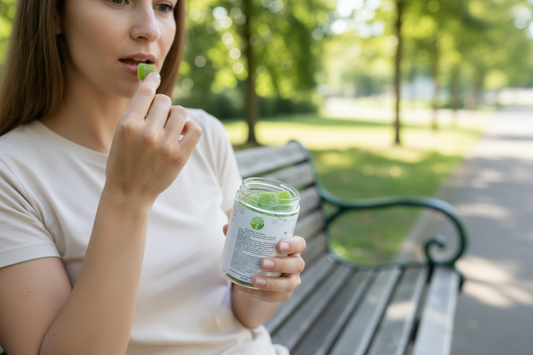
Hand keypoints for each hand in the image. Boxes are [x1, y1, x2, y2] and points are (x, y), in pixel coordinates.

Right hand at [104, 73, 201, 204]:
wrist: (129, 193)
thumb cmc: (122, 161)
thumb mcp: (119, 134)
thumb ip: (136, 112)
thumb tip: (153, 84)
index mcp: (127, 125)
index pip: (145, 92)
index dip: (152, 81)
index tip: (155, 77)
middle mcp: (147, 133)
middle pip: (164, 100)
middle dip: (161, 106)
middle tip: (157, 118)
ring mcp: (165, 146)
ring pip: (180, 112)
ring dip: (176, 115)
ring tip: (169, 126)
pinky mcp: (180, 156)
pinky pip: (194, 129)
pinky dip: (190, 127)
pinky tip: (181, 132)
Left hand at [223, 224, 305, 302]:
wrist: (258, 276)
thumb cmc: (258, 254)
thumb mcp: (252, 244)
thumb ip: (242, 234)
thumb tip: (226, 227)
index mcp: (291, 247)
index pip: (300, 243)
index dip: (293, 244)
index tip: (279, 245)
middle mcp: (295, 264)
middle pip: (296, 264)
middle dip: (281, 264)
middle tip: (263, 263)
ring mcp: (291, 280)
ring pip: (288, 284)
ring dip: (271, 283)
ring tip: (254, 280)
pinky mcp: (283, 294)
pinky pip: (275, 297)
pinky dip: (260, 294)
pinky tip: (246, 288)